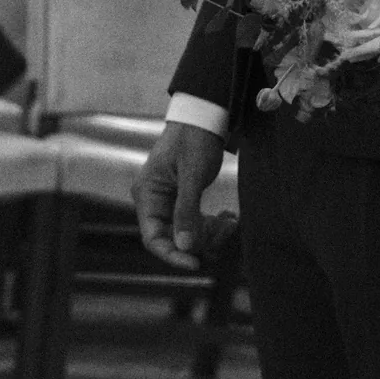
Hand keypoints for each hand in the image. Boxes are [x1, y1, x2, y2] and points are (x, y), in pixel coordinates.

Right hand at [132, 122, 224, 271]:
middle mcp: (154, 200)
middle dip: (200, 240)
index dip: (173, 255)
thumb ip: (187, 210)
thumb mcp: (193, 174)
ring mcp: (168, 200)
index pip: (153, 238)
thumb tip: (185, 246)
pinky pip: (194, 221)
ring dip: (210, 232)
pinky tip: (229, 217)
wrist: (205, 114)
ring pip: (187, 232)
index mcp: (148, 194)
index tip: (196, 264)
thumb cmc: (195, 137)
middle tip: (226, 231)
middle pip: (173, 237)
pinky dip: (211, 223)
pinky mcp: (183, 197)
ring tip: (231, 221)